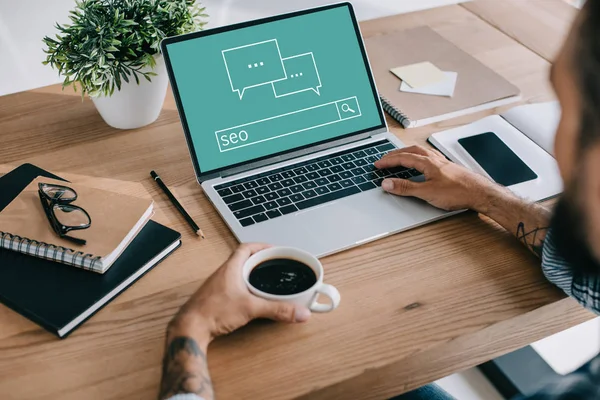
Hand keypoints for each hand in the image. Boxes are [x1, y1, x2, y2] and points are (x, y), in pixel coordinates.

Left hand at [167, 243, 310, 344]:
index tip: (274, 250)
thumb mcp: (251, 308)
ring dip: (252, 276)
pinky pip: (233, 288)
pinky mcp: (216, 299)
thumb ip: (277, 310)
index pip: (246, 248)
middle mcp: (223, 274)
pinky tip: (251, 299)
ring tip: (266, 282)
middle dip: (260, 262)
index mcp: (230, 268)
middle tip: (274, 266)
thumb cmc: (211, 312)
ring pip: (238, 274)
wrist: (190, 328)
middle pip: (243, 260)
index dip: (261, 246)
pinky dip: (245, 289)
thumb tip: (299, 312)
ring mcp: (218, 286)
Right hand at [375, 145, 502, 211]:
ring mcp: (442, 163)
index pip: (403, 158)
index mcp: (427, 162)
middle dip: (396, 154)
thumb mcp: (427, 192)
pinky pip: (430, 157)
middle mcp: (435, 159)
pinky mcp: (449, 168)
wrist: (480, 193)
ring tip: (400, 156)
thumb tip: (388, 184)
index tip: (378, 164)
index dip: (388, 161)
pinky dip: (420, 157)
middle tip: (385, 158)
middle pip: (411, 151)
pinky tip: (422, 163)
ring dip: (408, 153)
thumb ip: (406, 188)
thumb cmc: (458, 192)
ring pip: (421, 152)